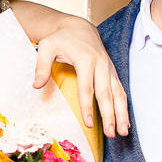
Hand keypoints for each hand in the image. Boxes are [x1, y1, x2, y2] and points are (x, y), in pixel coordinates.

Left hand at [32, 14, 129, 137]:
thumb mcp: (46, 47)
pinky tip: (125, 120)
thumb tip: (36, 86)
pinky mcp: (112, 72)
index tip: (88, 124)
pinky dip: (124, 106)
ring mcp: (109, 68)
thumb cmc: (61, 39)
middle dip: (109, 115)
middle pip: (106, 94)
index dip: (88, 107)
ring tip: (123, 132)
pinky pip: (120, 90)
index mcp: (86, 60)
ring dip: (121, 113)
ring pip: (118, 93)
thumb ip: (41, 66)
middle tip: (111, 133)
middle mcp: (101, 65)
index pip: (87, 88)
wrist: (79, 27)